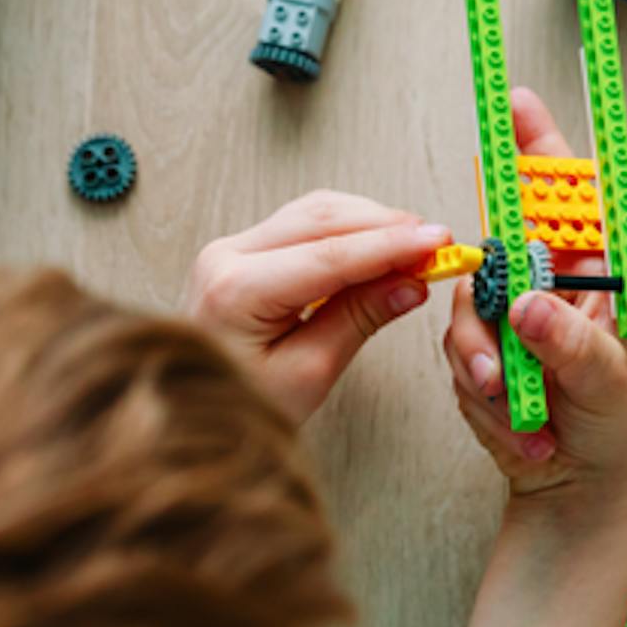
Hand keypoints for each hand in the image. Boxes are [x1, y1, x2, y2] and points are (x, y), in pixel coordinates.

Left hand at [187, 190, 450, 426]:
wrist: (187, 413)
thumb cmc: (239, 404)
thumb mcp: (306, 374)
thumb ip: (359, 320)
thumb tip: (410, 284)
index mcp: (235, 291)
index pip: (329, 255)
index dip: (390, 246)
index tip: (438, 243)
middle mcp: (227, 256)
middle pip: (321, 219)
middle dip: (386, 226)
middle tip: (439, 244)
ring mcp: (232, 249)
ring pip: (315, 212)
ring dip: (370, 222)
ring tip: (417, 246)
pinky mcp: (243, 251)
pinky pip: (303, 225)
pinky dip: (348, 230)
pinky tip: (379, 246)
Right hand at [443, 88, 626, 501]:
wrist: (577, 485)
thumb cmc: (613, 425)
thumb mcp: (608, 383)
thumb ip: (570, 344)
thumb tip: (529, 305)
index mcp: (591, 276)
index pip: (567, 200)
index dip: (541, 148)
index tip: (517, 105)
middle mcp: (543, 286)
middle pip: (498, 248)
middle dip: (494, 299)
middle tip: (508, 350)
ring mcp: (505, 318)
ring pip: (465, 308)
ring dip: (486, 364)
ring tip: (519, 408)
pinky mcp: (477, 351)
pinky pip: (456, 354)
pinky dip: (481, 395)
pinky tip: (518, 424)